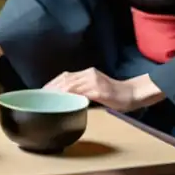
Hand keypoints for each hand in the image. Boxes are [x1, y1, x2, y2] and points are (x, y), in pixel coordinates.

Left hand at [44, 69, 161, 112]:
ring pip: (71, 84)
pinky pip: (81, 93)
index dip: (52, 83)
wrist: (134, 94)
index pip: (65, 76)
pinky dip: (70, 96)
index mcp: (87, 73)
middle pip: (65, 79)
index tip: (42, 91)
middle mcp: (89, 74)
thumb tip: (66, 99)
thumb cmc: (115, 95)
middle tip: (40, 97)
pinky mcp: (99, 90)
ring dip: (57, 92)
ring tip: (48, 99)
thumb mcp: (96, 90)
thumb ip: (83, 91)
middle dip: (51, 88)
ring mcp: (94, 81)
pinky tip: (63, 101)